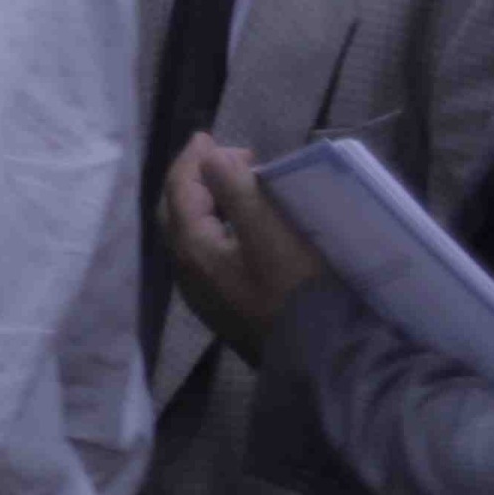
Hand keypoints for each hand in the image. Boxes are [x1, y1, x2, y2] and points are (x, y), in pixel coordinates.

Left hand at [162, 137, 326, 354]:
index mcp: (193, 249)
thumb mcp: (270, 230)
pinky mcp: (222, 306)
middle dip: (195, 179)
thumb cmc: (297, 288)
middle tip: (225, 158)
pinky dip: (215, 227)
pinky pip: (205, 254)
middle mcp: (187, 272)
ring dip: (206, 204)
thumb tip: (209, 156)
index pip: (178, 190)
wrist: (316, 357)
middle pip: (177, 212)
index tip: (212, 137)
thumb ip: (235, 189)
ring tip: (236, 185)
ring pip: (190, 235)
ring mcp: (203, 293)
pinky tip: (240, 226)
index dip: (192, 159)